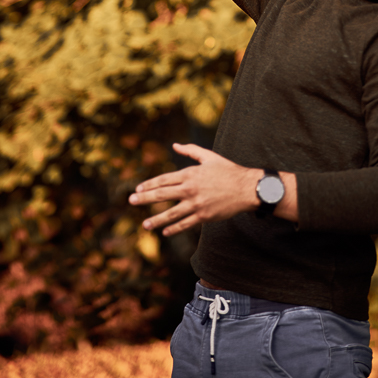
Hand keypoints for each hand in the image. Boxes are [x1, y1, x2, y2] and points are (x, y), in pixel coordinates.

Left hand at [129, 143, 260, 235]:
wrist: (246, 188)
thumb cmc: (228, 170)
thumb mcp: (209, 157)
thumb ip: (190, 151)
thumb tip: (174, 145)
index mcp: (190, 174)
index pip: (164, 179)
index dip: (149, 184)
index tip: (138, 189)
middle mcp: (191, 189)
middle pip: (163, 195)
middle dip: (145, 199)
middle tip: (131, 201)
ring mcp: (197, 204)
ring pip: (171, 213)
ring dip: (156, 219)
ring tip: (145, 224)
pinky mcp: (204, 216)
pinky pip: (185, 224)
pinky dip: (174, 228)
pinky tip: (165, 232)